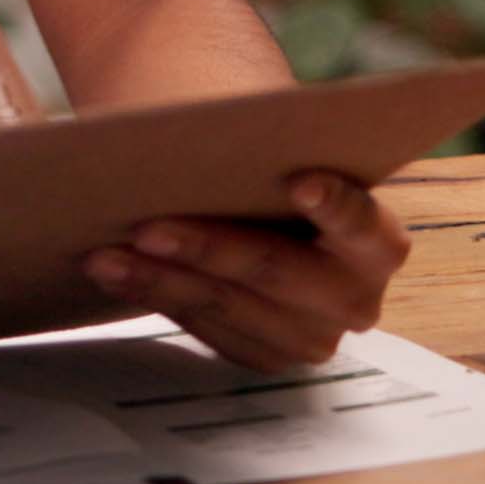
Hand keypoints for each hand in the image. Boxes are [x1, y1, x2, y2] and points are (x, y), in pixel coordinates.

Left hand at [81, 168, 409, 373]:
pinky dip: (158, 296)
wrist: (272, 215)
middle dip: (207, 248)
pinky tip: (116, 274)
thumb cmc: (277, 176)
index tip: (298, 182)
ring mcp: (310, 336)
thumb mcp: (286, 158)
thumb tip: (200, 127)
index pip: (362, 223)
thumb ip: (269, 148)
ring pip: (227, 305)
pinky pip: (206, 328)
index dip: (335, 205)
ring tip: (105, 254)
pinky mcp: (265, 356)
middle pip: (275, 270)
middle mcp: (355, 299)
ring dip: (160, 279)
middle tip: (147, 226)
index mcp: (378, 243)